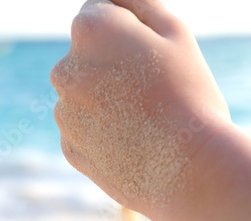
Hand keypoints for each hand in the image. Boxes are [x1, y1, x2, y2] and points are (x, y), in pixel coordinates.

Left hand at [50, 0, 229, 220]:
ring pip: (83, 97)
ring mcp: (63, 114)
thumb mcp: (175, 32)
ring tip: (142, 123)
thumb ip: (137, 3)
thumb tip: (114, 3)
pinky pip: (83, 132)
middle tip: (149, 93)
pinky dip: (101, 135)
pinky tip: (129, 144)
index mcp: (89, 30)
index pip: (99, 14)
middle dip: (111, 69)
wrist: (188, 171)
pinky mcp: (69, 150)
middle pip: (87, 59)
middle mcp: (64, 71)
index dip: (129, 34)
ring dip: (105, 103)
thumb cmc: (189, 98)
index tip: (150, 58)